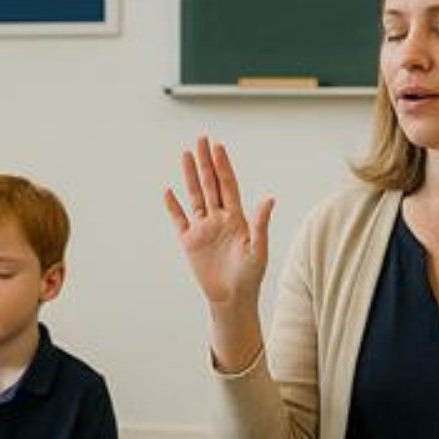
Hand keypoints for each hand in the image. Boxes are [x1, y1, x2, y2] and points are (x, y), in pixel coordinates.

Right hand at [167, 137, 273, 311]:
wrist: (232, 299)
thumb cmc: (250, 276)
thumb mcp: (259, 249)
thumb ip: (260, 223)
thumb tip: (269, 199)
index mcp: (237, 218)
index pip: (228, 185)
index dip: (223, 166)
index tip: (218, 146)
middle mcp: (219, 218)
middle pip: (210, 184)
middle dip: (205, 162)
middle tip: (201, 139)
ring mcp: (203, 228)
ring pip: (195, 196)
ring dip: (190, 176)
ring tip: (185, 154)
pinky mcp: (190, 242)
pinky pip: (179, 219)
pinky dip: (173, 206)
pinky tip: (169, 191)